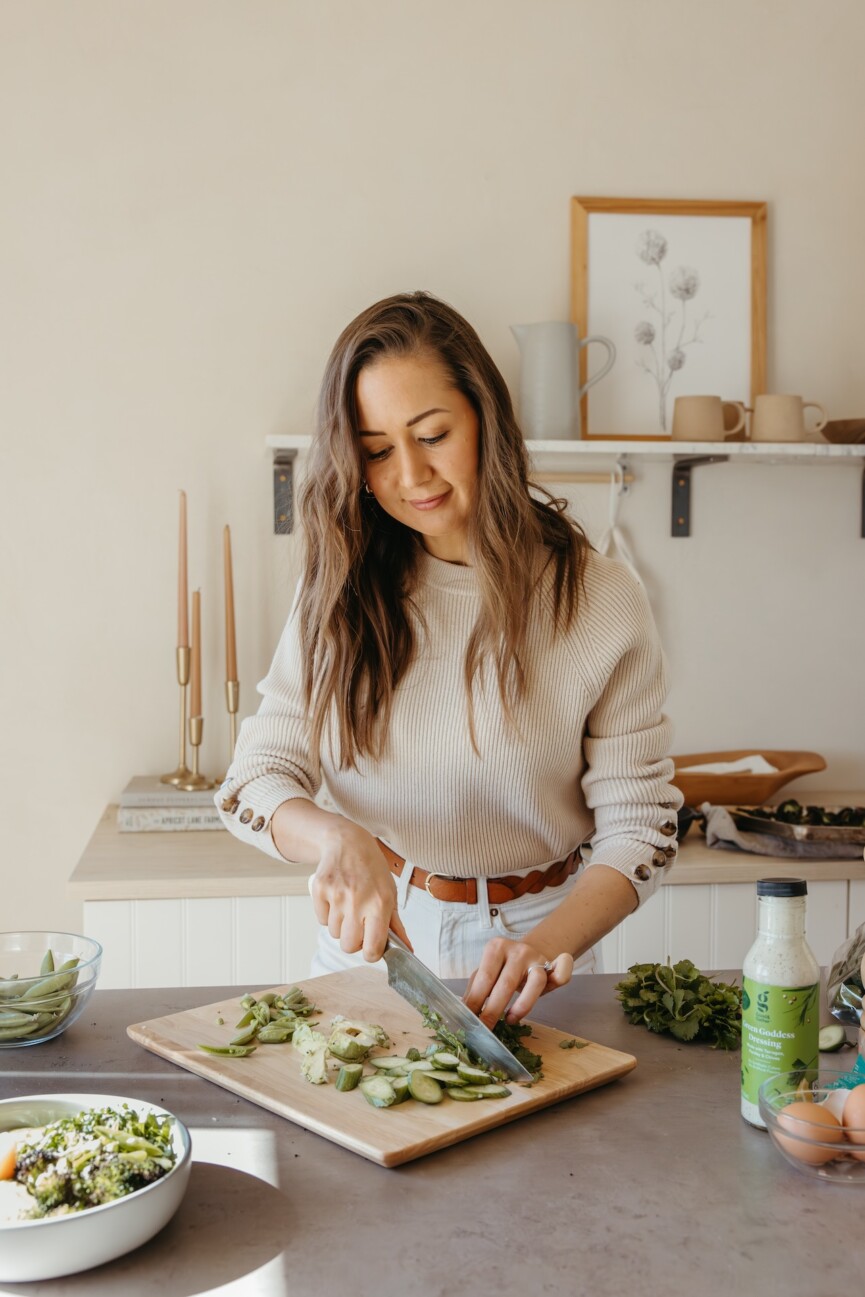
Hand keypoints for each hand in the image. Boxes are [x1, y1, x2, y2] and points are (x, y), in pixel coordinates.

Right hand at [308, 824, 411, 961]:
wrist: (348, 842)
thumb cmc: (372, 869)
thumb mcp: (391, 893)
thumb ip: (397, 925)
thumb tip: (407, 950)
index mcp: (380, 904)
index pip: (372, 949)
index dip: (371, 953)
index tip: (371, 947)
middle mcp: (358, 901)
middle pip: (348, 946)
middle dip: (354, 940)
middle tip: (359, 924)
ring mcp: (336, 895)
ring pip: (334, 934)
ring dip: (341, 925)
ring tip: (348, 905)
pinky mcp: (319, 890)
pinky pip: (321, 920)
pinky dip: (328, 914)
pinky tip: (336, 897)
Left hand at [463, 938, 573, 1026]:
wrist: (529, 951)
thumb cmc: (502, 967)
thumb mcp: (486, 971)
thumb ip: (476, 988)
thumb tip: (463, 1011)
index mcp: (496, 948)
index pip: (484, 977)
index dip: (475, 1001)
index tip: (468, 1021)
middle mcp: (518, 950)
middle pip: (506, 983)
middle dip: (493, 1010)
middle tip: (485, 1030)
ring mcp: (537, 958)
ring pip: (535, 982)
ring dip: (522, 1006)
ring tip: (509, 1020)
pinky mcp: (554, 966)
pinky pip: (561, 974)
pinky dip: (560, 977)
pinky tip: (549, 990)